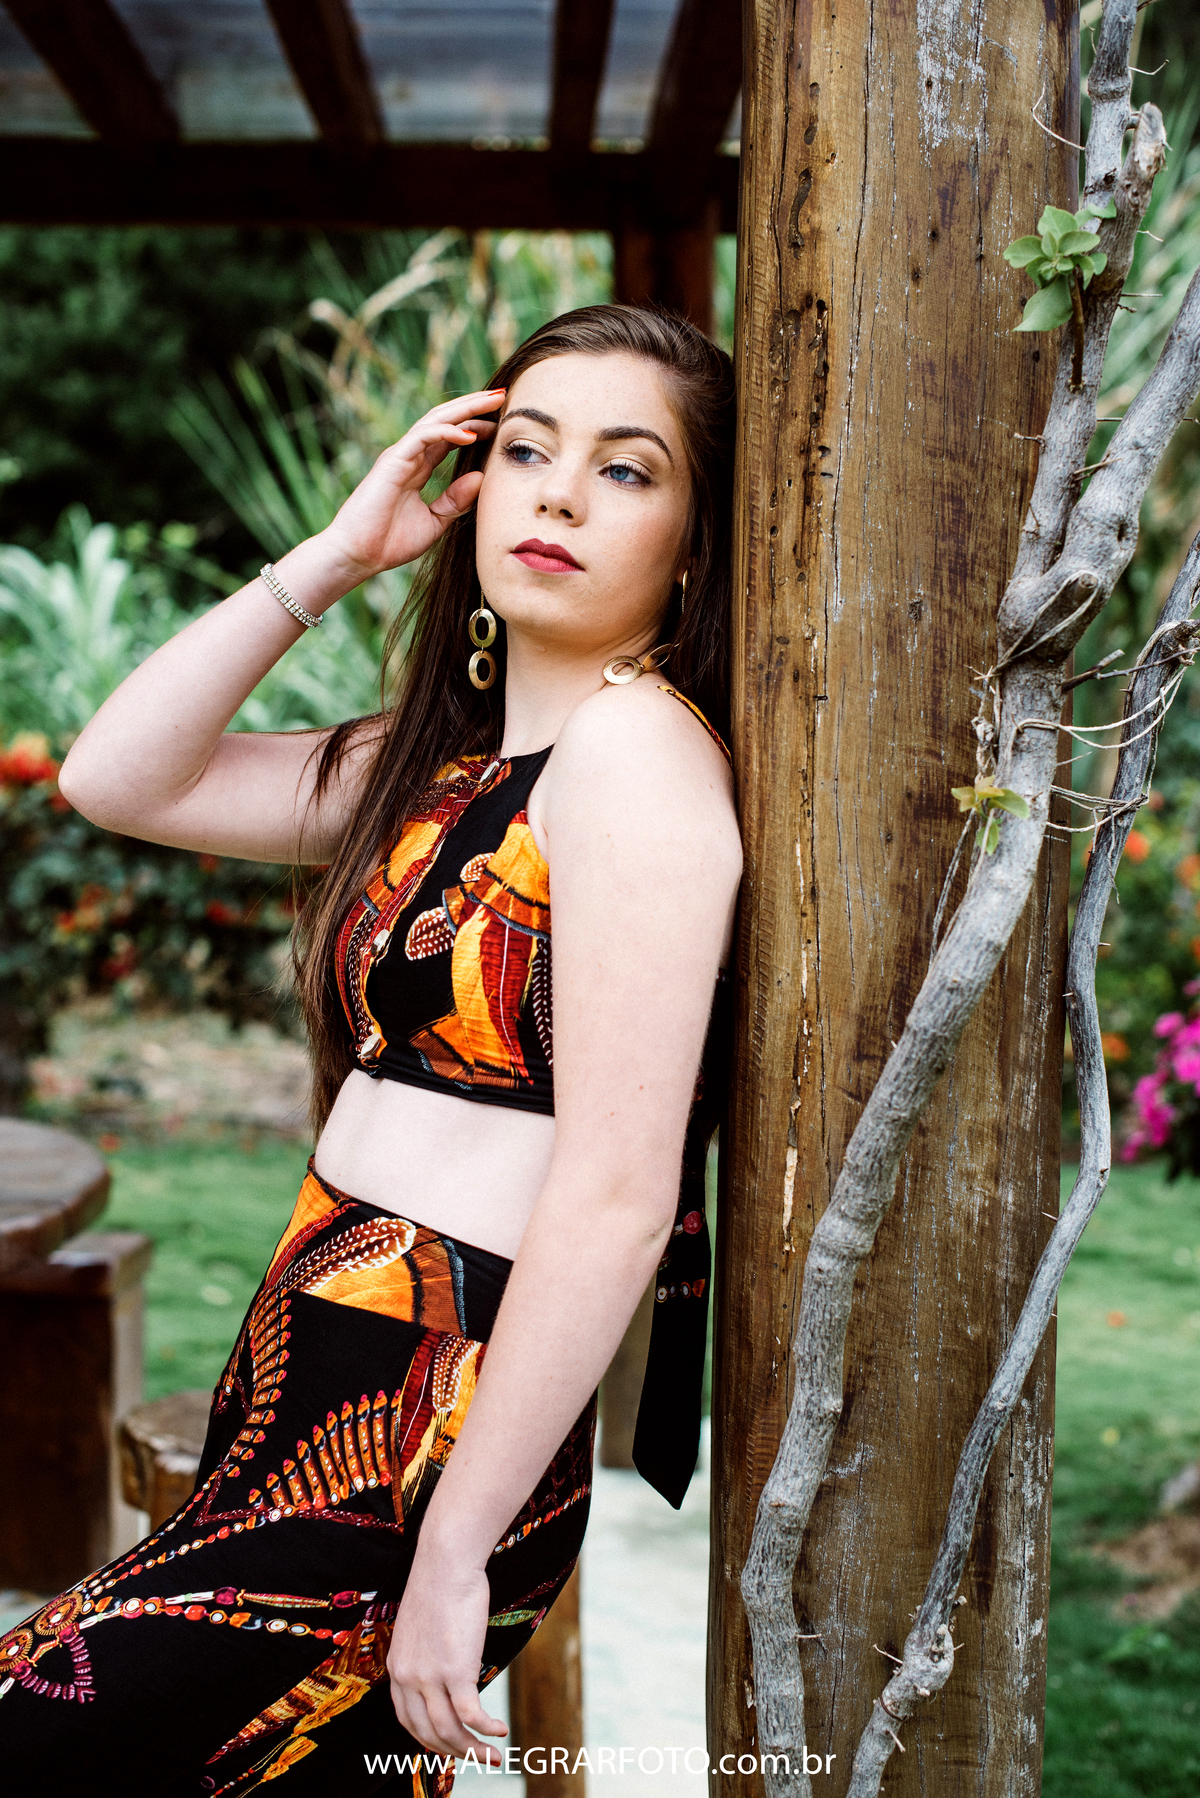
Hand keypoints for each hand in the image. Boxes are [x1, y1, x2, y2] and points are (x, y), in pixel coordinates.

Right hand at [322, 389, 504, 583]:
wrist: (358, 556)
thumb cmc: (389, 543)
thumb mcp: (435, 521)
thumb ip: (456, 500)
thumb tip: (481, 477)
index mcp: (419, 468)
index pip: (450, 437)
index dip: (475, 426)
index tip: (502, 424)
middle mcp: (410, 456)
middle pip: (446, 420)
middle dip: (474, 406)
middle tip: (503, 395)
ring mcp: (400, 456)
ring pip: (436, 420)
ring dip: (465, 408)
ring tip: (492, 401)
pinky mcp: (392, 461)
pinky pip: (422, 437)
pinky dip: (447, 432)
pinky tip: (471, 434)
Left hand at [386, 1544, 508, 1765]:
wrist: (446, 1561)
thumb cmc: (441, 1585)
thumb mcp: (424, 1627)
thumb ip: (428, 1655)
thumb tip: (449, 1671)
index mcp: (397, 1668)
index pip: (408, 1721)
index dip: (429, 1740)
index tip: (450, 1746)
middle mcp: (408, 1678)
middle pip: (427, 1734)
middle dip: (455, 1753)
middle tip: (478, 1760)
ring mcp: (429, 1677)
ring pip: (449, 1731)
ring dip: (473, 1751)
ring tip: (495, 1757)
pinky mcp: (455, 1671)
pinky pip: (470, 1715)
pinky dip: (486, 1730)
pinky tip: (501, 1730)